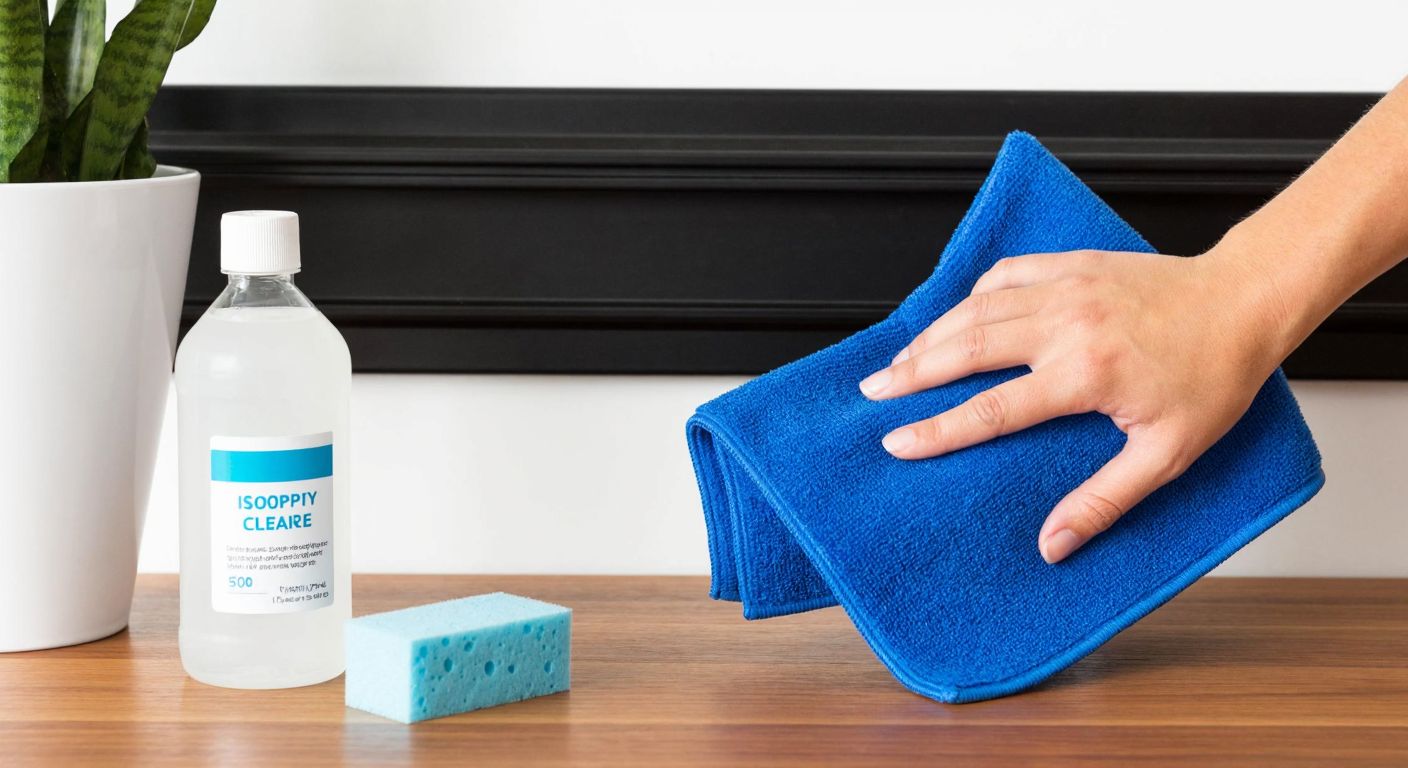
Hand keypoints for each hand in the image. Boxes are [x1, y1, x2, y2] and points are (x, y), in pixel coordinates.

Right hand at [858, 248, 1290, 563]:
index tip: (897, 443)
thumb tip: (1054, 546)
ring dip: (930, 334)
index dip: (938, 430)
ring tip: (897, 360)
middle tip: (872, 392)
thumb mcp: (1168, 454)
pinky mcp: (1071, 264)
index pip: (991, 409)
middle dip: (911, 372)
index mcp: (1085, 374)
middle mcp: (1065, 324)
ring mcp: (1065, 287)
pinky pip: (1004, 274)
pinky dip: (970, 294)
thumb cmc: (1214, 379)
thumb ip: (1106, 501)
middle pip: (966, 348)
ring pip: (975, 308)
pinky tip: (954, 313)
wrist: (1243, 303)